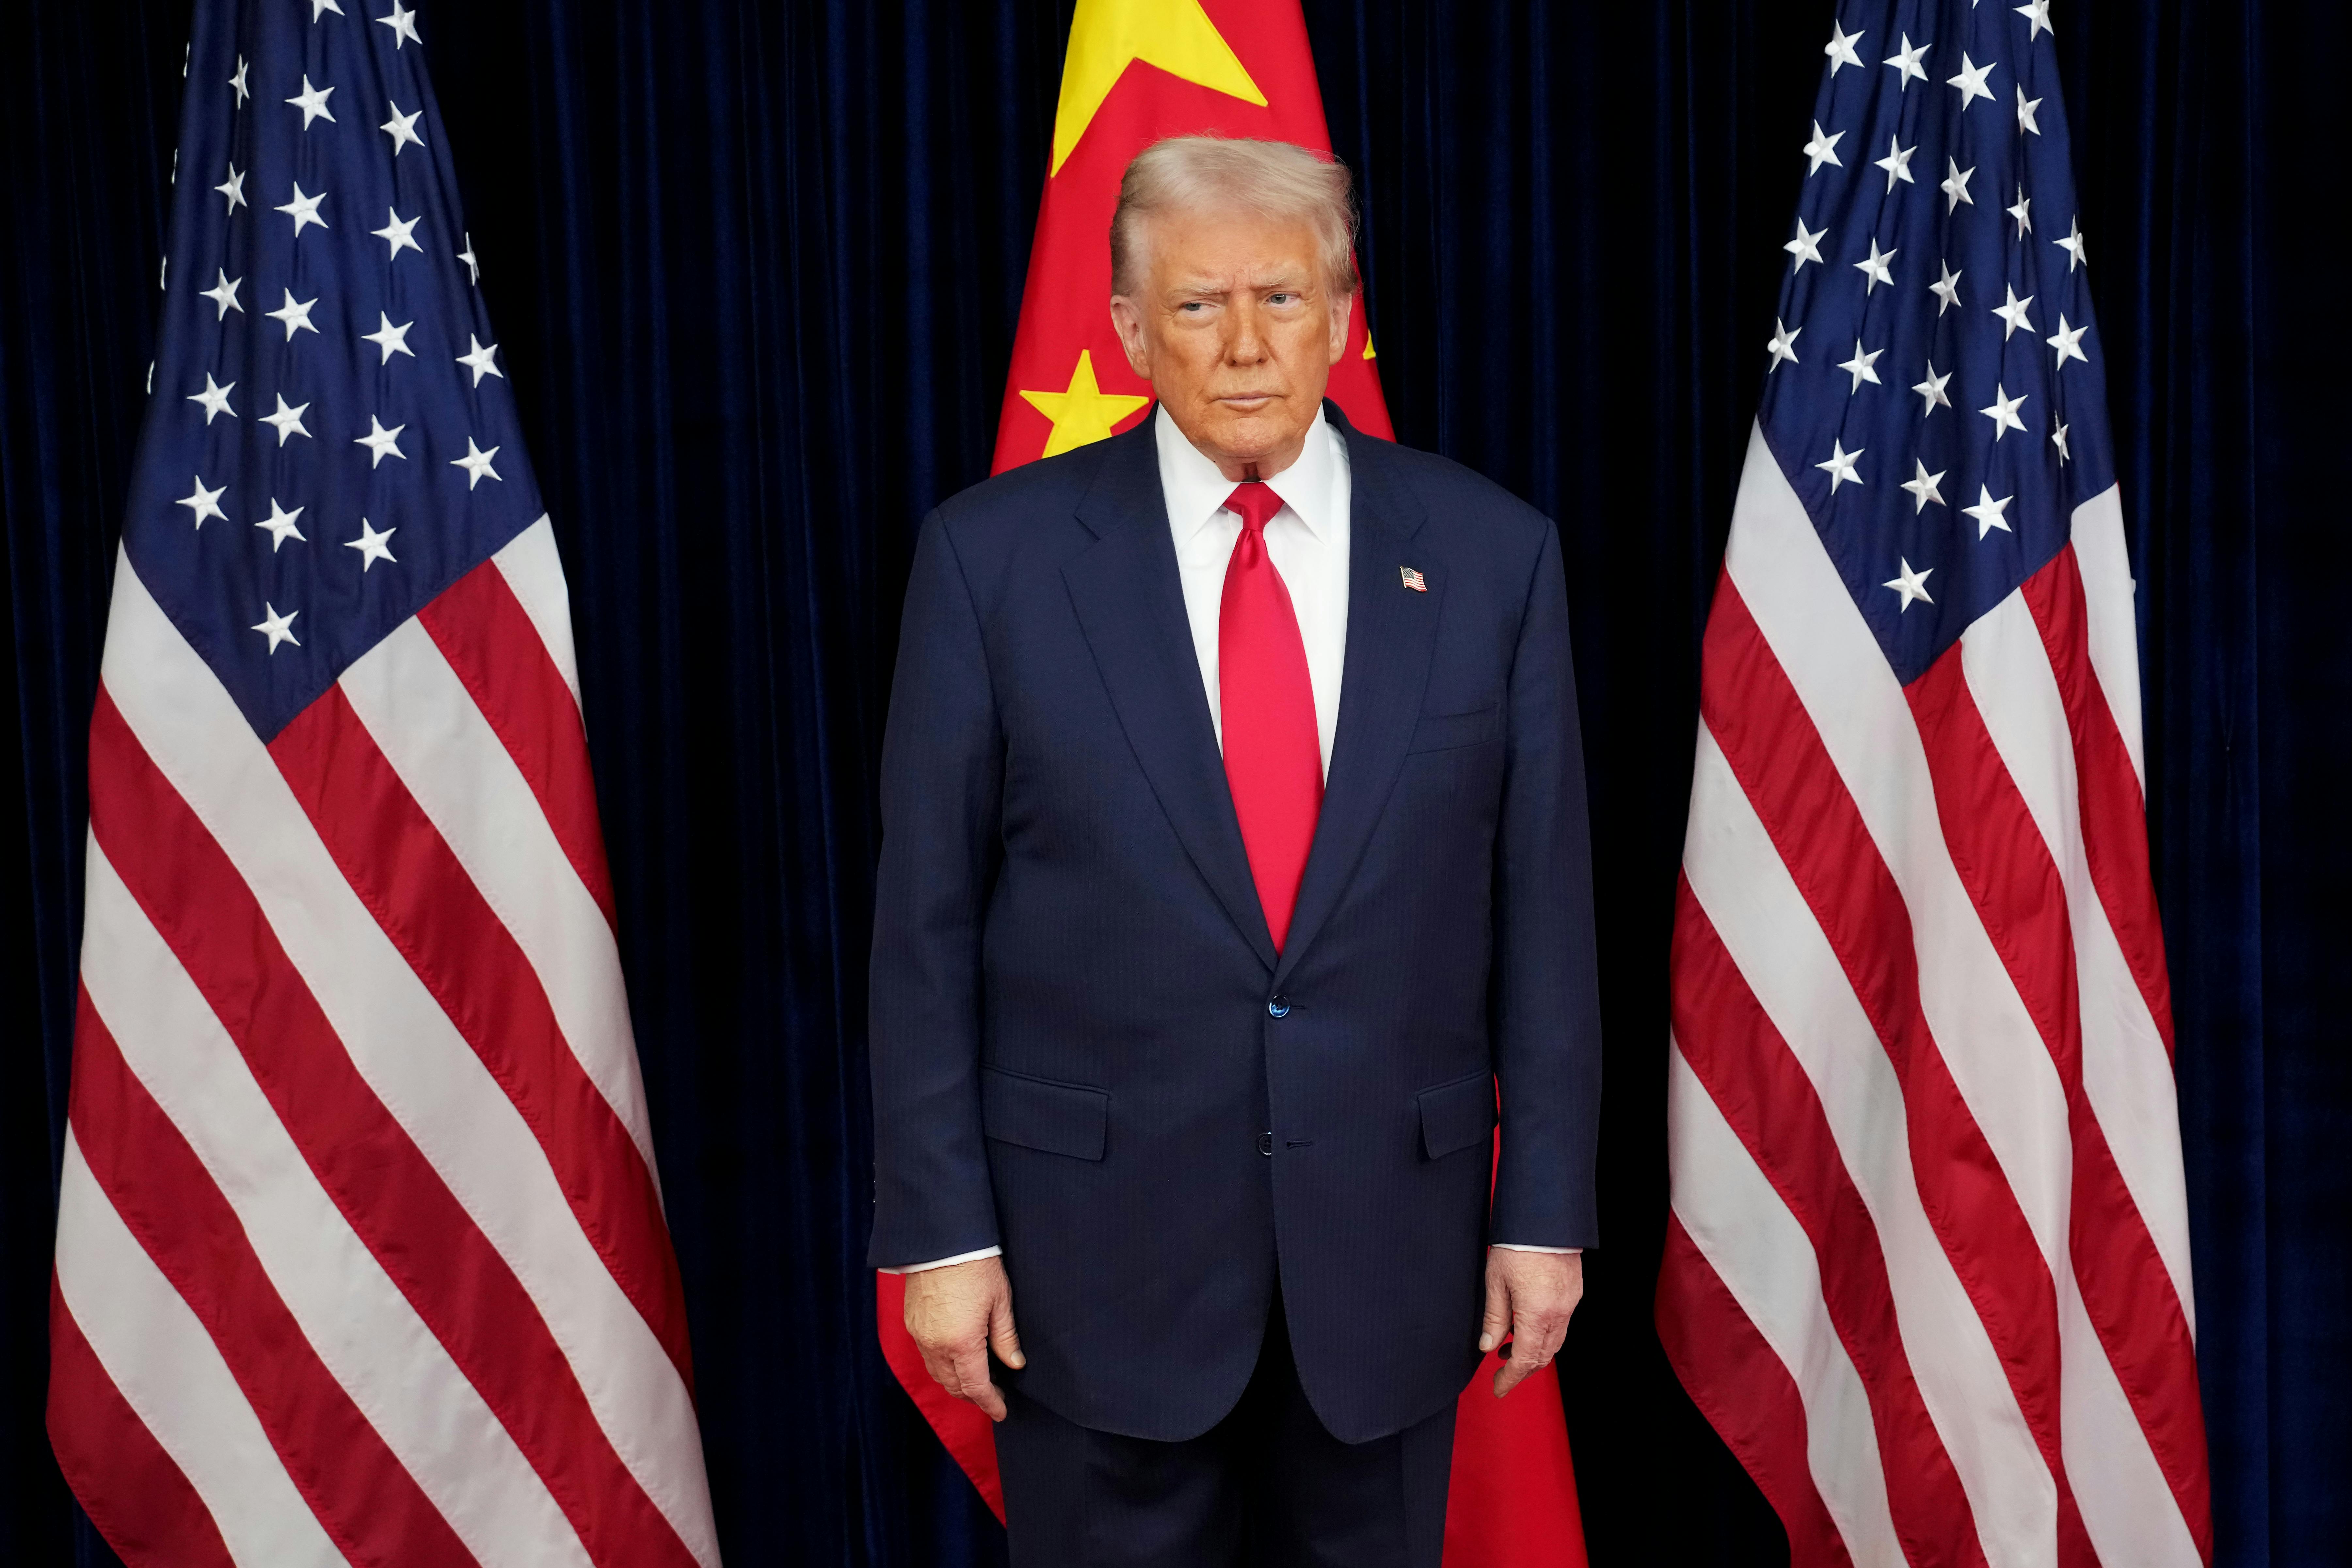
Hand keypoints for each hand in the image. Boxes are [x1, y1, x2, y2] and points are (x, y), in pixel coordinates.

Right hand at [902, 1255, 1025, 1420]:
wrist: (942, 1239)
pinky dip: (942, 1366)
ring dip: (956, 1383)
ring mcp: (920, 1335)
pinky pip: (926, 1356)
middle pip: (954, 1386)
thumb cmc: (976, 1266)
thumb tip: (1015, 1364)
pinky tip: (957, 1359)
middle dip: (973, 1397)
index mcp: (961, 1343)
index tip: (1001, 1412)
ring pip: (937, 1374)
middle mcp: (936, 1345)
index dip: (990, 1403)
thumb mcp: (1000, 1301)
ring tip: (977, 1381)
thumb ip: (1006, 1338)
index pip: (976, 1387)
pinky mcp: (912, 1323)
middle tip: (992, 1397)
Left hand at [1479, 1248, 1583, 1398]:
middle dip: (1522, 1371)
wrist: (1545, 1219)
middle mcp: (1558, 1314)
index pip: (1524, 1360)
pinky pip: (1561, 1325)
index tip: (1497, 1388)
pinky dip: (1543, 1335)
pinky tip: (1526, 1327)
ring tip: (1508, 1350)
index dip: (1510, 1379)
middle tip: (1501, 1374)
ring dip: (1533, 1353)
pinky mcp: (1573, 1294)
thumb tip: (1488, 1346)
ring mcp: (1569, 1304)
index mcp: (1537, 1314)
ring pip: (1554, 1343)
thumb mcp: (1496, 1282)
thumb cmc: (1517, 1247)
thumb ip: (1494, 1317)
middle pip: (1542, 1356)